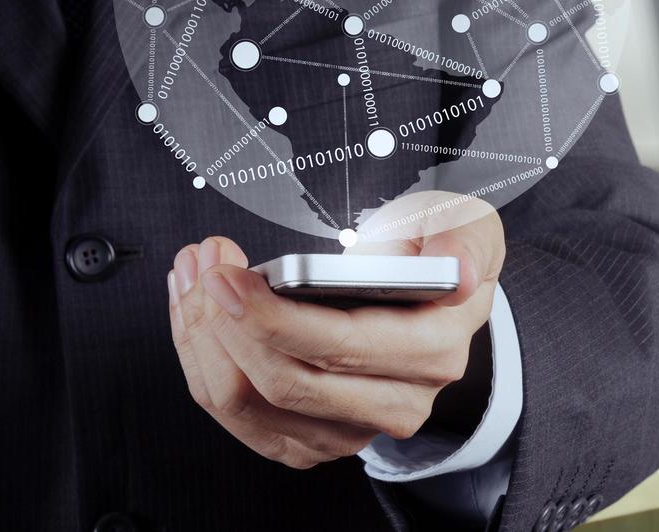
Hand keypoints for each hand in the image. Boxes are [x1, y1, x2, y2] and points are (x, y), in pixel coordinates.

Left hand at [166, 194, 505, 468]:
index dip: (272, 317)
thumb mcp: (465, 222)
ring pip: (253, 405)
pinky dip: (206, 365)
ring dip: (204, 342)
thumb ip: (462, 240)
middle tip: (204, 266)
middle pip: (286, 381)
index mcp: (434, 346)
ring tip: (194, 280)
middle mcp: (399, 398)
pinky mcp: (316, 436)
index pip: (339, 347)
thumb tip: (457, 272)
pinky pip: (242, 416)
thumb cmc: (436, 249)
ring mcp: (356, 425)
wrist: (435, 288)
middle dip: (224, 322)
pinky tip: (198, 316)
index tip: (229, 277)